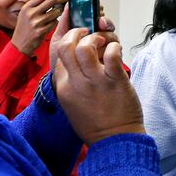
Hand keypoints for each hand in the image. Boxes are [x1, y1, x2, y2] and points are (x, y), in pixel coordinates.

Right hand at [11, 0, 65, 55]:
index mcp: (27, 7)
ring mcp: (36, 22)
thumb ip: (36, 5)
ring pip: (55, 12)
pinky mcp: (41, 31)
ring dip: (59, 12)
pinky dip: (55, 22)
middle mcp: (31, 13)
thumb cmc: (25, 28)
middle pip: (51, 0)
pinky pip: (54, 23)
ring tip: (57, 13)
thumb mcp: (25, 14)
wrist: (19, 44)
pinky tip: (51, 23)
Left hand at [50, 6, 117, 71]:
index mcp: (86, 33)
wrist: (59, 81)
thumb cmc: (59, 61)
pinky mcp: (107, 62)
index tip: (99, 19)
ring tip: (98, 45)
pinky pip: (114, 53)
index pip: (98, 20)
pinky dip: (110, 53)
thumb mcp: (58, 41)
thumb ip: (64, 23)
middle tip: (101, 26)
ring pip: (112, 38)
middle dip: (106, 25)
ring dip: (106, 39)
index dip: (100, 17)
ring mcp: (103, 50)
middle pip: (108, 27)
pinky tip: (102, 56)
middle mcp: (97, 39)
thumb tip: (68, 5)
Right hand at [53, 28, 144, 144]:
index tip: (78, 40)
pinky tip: (117, 51)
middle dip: (76, 33)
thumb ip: (70, 85)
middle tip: (88, 34)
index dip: (68, 43)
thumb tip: (75, 66)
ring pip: (85, 47)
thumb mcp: (72, 105)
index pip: (58, 56)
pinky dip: (114, 47)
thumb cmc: (96, 125)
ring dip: (95, 39)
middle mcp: (76, 83)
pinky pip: (111, 54)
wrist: (115, 142)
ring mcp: (95, 81)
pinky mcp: (115, 81)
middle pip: (65, 46)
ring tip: (103, 42)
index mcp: (64, 88)